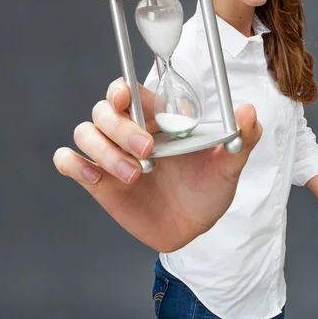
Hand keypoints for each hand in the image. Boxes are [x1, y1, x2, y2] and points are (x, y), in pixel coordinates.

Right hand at [53, 78, 261, 252]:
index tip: (126, 97)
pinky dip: (73, 163)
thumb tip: (249, 112)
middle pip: (104, 110)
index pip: (130, 91)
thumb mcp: (228, 166)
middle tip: (147, 152)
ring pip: (85, 132)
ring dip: (103, 150)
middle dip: (120, 127)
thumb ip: (241, 139)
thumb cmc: (208, 190)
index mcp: (159, 120)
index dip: (122, 89)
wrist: (194, 229)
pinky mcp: (98, 181)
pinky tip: (95, 178)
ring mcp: (111, 155)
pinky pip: (68, 161)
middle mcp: (131, 132)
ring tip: (134, 175)